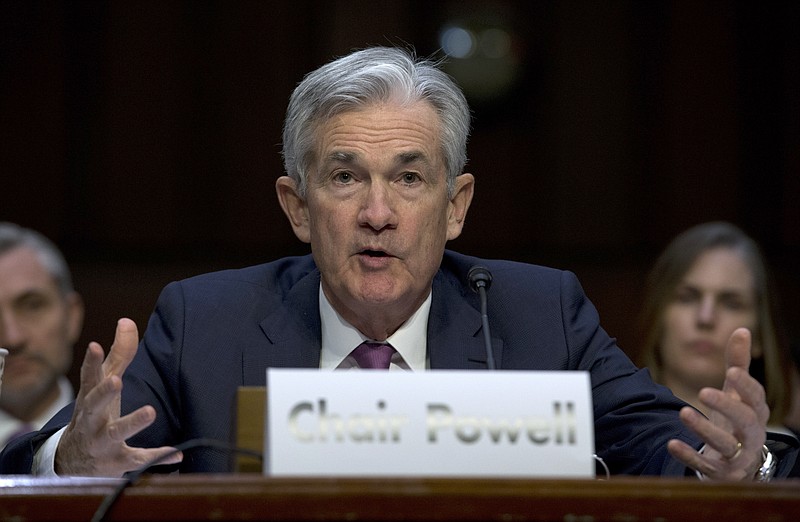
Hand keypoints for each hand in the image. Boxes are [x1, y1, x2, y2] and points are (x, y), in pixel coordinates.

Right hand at [55, 318, 182, 476]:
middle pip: (94, 405)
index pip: (89, 377)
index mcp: (89, 398)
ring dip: (132, 422)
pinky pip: (137, 460)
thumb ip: (119, 354)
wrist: (73, 462)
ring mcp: (102, 442)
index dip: (91, 362)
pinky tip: (177, 454)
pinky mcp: (117, 462)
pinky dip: (156, 457)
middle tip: (116, 381)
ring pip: (115, 433)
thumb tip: (127, 321)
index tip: (94, 345)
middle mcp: (92, 420)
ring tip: (150, 411)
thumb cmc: (95, 412)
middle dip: (104, 392)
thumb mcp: (104, 384)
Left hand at [667, 327, 768, 479]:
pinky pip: (706, 465)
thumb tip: (742, 330)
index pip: (756, 398)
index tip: (731, 371)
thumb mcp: (736, 392)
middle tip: (703, 392)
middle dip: (726, 406)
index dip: (746, 386)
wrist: (740, 462)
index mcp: (756, 412)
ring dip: (704, 429)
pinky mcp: (721, 472)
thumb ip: (738, 363)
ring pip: (725, 443)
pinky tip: (671, 443)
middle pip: (745, 421)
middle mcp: (751, 435)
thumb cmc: (736, 418)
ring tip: (682, 412)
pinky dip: (689, 455)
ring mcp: (738, 455)